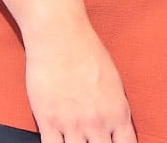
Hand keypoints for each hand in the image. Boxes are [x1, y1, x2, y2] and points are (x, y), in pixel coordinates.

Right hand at [25, 8, 136, 142]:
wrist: (59, 33)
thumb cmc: (87, 50)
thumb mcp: (113, 81)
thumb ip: (115, 110)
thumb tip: (116, 132)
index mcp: (118, 111)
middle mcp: (97, 122)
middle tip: (92, 142)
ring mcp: (72, 124)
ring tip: (77, 142)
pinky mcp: (48, 121)